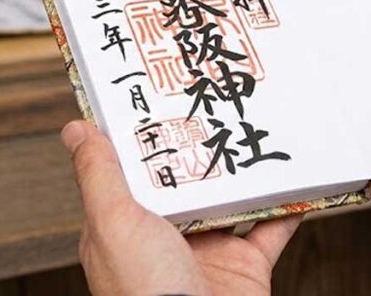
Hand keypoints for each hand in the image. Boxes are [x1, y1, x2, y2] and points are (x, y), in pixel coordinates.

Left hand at [61, 120, 300, 295]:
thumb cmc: (145, 292)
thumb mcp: (112, 222)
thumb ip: (98, 175)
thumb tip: (75, 130)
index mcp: (126, 229)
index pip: (131, 172)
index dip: (143, 136)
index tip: (157, 94)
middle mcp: (165, 240)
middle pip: (185, 181)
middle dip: (200, 146)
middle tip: (213, 100)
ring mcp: (207, 253)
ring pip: (229, 200)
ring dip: (245, 170)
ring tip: (253, 127)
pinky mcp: (245, 267)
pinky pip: (271, 229)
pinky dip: (287, 205)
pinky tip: (295, 178)